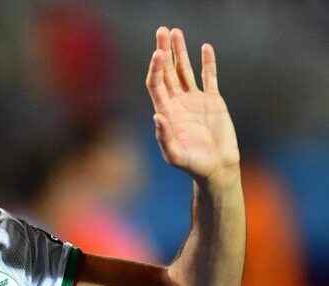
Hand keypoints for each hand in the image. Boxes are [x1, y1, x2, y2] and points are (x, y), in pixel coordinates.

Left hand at [146, 27, 239, 184]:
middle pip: (167, 71)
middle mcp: (177, 103)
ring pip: (185, 70)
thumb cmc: (193, 165)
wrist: (216, 167)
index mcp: (166, 112)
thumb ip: (164, 137)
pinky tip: (205, 47)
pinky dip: (208, 63)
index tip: (158, 52)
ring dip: (180, 51)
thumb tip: (157, 116)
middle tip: (162, 30)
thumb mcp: (175, 155)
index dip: (156, 68)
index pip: (156, 84)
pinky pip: (209, 77)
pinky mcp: (213, 101)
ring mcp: (195, 100)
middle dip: (164, 51)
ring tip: (176, 31)